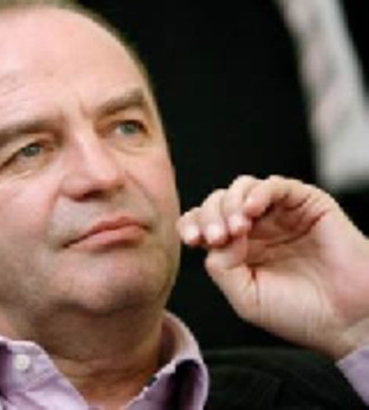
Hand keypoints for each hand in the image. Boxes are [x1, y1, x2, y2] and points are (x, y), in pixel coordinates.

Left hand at [177, 175, 368, 358]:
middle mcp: (256, 228)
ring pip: (241, 189)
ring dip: (230, 204)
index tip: (192, 241)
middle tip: (216, 238)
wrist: (348, 320)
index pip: (203, 224)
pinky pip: (275, 185)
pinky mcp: (306, 204)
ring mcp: (280, 215)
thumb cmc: (299, 314)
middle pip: (217, 203)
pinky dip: (257, 193)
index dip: (192, 225)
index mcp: (237, 250)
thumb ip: (222, 267)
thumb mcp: (246, 297)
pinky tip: (250, 211)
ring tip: (236, 230)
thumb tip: (216, 238)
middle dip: (209, 216)